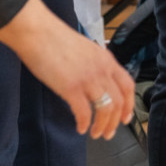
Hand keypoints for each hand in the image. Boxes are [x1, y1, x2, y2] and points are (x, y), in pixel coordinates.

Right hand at [0, 0, 135, 138]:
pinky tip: (80, 128)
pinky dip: (84, 124)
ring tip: (95, 133)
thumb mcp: (84, 49)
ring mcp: (87, 79)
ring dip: (102, 126)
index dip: (129, 105)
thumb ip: (94, 65)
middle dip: (116, 122)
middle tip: (109, 133)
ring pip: (106, 109)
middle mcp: (101, 69)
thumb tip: (95, 83)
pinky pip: (84, 113)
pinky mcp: (71, 88)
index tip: (125, 118)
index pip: (127, 85)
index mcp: (106, 59)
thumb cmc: (53, 38)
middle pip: (119, 101)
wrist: (36, 32)